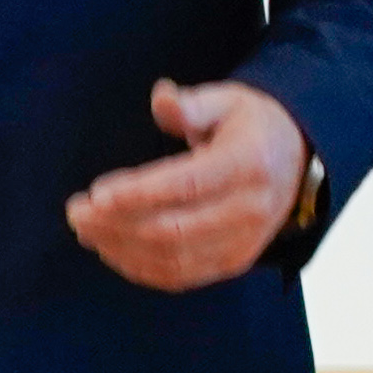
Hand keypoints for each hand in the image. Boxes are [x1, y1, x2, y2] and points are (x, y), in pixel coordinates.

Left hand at [66, 80, 309, 291]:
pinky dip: (137, 267)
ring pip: (171, 259)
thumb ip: (191, 104)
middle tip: (76, 212)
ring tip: (85, 228)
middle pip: (173, 229)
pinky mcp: (233, 262)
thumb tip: (161, 97)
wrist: (295, 162)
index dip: (137, 194)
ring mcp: (244, 242)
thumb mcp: (228, 101)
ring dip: (119, 248)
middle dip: (116, 224)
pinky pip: (179, 276)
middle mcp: (251, 209)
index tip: (95, 194)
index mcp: (249, 164)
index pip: (186, 185)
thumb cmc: (249, 126)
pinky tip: (109, 247)